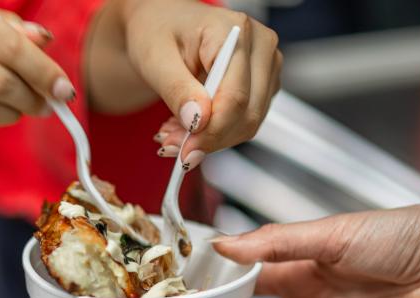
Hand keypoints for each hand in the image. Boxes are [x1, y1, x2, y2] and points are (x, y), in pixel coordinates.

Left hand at [87, 0, 281, 169]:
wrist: (161, 25)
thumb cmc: (158, 30)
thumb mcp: (155, 57)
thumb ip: (176, 89)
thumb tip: (197, 121)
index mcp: (234, 31)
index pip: (235, 96)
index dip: (211, 131)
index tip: (185, 151)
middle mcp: (259, 47)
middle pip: (247, 114)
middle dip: (208, 139)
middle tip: (172, 146)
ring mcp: (265, 68)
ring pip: (248, 124)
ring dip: (210, 139)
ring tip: (175, 132)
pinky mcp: (261, 87)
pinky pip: (244, 122)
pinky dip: (215, 133)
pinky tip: (190, 125)